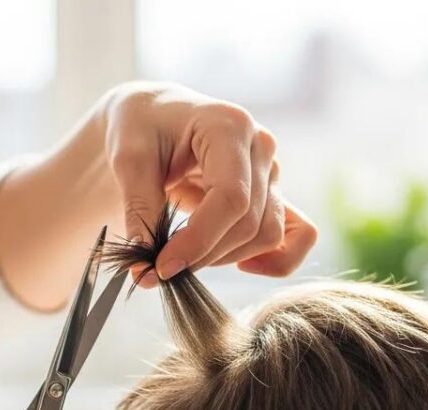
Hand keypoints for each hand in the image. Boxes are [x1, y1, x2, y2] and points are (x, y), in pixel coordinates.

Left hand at [100, 81, 318, 286]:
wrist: (152, 119)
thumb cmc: (140, 129)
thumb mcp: (128, 161)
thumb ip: (139, 212)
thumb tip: (146, 272)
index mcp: (229, 126)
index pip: (232, 199)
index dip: (199, 241)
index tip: (162, 266)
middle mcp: (261, 147)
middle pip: (249, 223)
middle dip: (205, 254)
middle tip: (161, 265)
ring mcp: (271, 172)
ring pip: (269, 235)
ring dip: (227, 259)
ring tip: (185, 255)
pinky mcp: (273, 195)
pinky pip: (299, 235)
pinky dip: (277, 259)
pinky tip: (241, 265)